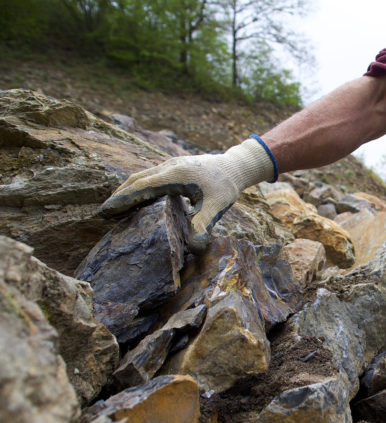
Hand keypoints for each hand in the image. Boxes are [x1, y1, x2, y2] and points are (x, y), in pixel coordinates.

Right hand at [100, 138, 275, 252]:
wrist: (235, 166)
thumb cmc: (226, 185)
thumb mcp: (217, 206)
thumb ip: (204, 224)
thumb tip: (195, 248)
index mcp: (175, 174)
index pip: (142, 186)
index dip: (123, 199)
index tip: (106, 211)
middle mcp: (168, 167)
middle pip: (136, 180)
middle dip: (119, 196)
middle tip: (103, 214)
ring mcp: (169, 165)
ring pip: (141, 177)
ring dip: (127, 191)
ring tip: (113, 209)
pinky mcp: (173, 168)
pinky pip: (149, 177)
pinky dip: (138, 187)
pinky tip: (135, 201)